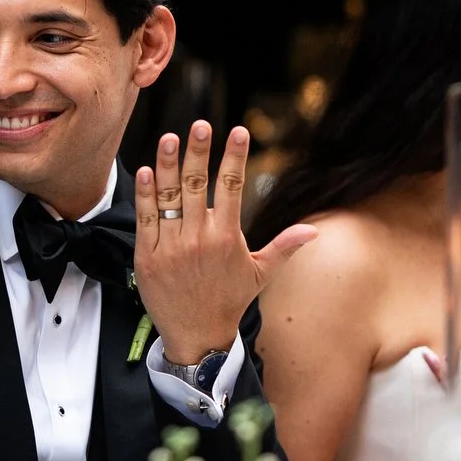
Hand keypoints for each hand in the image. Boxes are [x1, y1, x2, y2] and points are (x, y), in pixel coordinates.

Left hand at [134, 121, 317, 362]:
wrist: (196, 334)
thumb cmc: (228, 301)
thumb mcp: (260, 274)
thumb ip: (284, 247)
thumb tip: (313, 230)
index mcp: (228, 237)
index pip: (233, 187)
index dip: (235, 157)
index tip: (238, 131)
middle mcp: (201, 238)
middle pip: (199, 185)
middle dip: (200, 152)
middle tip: (201, 125)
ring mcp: (172, 246)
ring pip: (170, 197)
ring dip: (168, 165)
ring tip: (169, 138)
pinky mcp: (149, 255)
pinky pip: (147, 218)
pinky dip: (146, 194)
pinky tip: (147, 171)